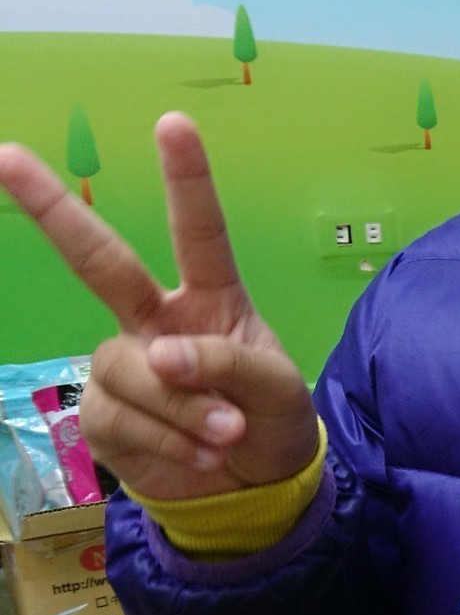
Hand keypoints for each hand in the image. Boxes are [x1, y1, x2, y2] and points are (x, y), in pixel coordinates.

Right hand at [0, 114, 319, 501]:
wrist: (257, 490)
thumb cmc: (272, 423)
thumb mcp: (277, 390)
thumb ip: (227, 361)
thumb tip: (159, 354)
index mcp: (210, 298)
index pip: (198, 232)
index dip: (186, 179)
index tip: (172, 124)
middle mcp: (156, 320)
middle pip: (99, 260)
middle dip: (50, 208)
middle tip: (4, 155)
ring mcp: (126, 365)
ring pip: (129, 370)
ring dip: (183, 410)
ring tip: (224, 436)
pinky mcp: (106, 416)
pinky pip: (122, 421)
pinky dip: (167, 444)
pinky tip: (199, 457)